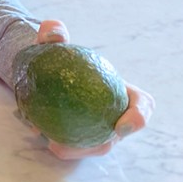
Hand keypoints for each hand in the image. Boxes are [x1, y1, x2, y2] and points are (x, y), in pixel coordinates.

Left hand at [31, 20, 154, 159]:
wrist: (40, 67)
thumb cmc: (56, 52)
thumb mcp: (53, 39)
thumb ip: (54, 31)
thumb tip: (52, 34)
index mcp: (121, 91)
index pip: (142, 105)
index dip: (139, 118)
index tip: (121, 126)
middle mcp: (114, 113)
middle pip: (116, 137)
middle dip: (101, 145)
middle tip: (77, 142)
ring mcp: (97, 127)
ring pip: (94, 146)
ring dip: (77, 150)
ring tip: (54, 144)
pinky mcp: (79, 136)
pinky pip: (74, 145)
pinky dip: (61, 144)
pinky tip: (40, 136)